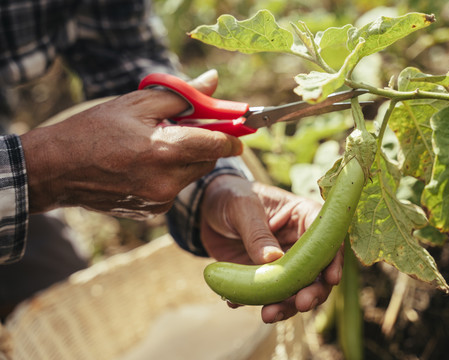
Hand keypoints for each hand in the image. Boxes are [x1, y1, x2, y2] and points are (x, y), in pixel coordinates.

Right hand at [21, 70, 241, 217]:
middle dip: (206, 144)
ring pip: (192, 176)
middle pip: (207, 160)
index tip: (239, 130)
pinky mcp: (153, 212)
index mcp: (165, 150)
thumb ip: (182, 96)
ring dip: (186, 160)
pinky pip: (175, 189)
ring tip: (157, 147)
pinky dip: (170, 176)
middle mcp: (167, 180)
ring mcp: (160, 200)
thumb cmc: (95, 130)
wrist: (58, 169)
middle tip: (188, 130)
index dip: (232, 135)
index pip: (217, 144)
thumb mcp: (138, 103)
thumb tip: (212, 82)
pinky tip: (146, 167)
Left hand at [200, 175, 343, 322]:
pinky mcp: (265, 278)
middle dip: (312, 291)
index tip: (331, 278)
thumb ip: (257, 232)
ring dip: (286, 306)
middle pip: (317, 271)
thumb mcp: (242, 207)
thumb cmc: (230, 195)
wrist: (205, 209)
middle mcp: (299, 243)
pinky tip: (236, 302)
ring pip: (295, 290)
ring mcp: (283, 263)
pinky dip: (254, 303)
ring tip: (268, 315)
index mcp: (303, 217)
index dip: (334, 259)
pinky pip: (266, 296)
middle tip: (301, 304)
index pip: (327, 238)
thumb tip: (274, 260)